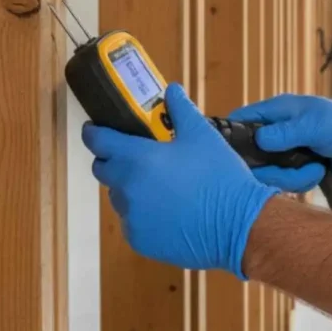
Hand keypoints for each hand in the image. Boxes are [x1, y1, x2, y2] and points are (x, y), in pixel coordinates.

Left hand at [82, 83, 276, 277]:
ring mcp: (131, 218)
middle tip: (136, 155)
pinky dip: (143, 212)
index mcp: (137, 159)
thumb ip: (181, 110)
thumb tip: (171, 89)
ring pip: (119, 196)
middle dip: (112, 159)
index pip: (99, 141)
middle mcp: (126, 188)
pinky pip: (132, 220)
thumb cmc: (219, 175)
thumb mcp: (203, 135)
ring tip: (160, 184)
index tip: (95, 128)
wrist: (237, 224)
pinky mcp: (140, 240)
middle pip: (103, 169)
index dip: (94, 132)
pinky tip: (169, 209)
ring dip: (130, 187)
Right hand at [231, 94, 331, 192]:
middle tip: (291, 173)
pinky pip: (284, 179)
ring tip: (314, 170)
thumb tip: (257, 139)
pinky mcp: (294, 165)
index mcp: (277, 111)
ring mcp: (284, 149)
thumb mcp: (315, 125)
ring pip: (268, 171)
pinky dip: (298, 181)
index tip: (233, 159)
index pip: (242, 119)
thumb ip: (285, 132)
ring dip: (290, 177)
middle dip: (271, 169)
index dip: (233, 137)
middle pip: (252, 155)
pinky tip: (316, 174)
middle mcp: (275, 130)